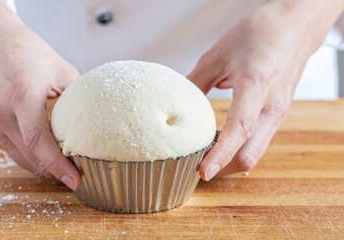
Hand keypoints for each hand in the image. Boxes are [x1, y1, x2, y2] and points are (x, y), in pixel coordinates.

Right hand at [0, 0, 81, 188]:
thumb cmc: (25, 51)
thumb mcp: (60, 69)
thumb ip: (76, 98)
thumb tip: (97, 123)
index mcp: (20, 95)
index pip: (39, 142)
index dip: (58, 166)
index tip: (76, 180)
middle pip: (31, 157)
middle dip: (55, 170)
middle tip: (79, 172)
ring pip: (21, 159)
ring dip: (43, 165)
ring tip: (65, 162)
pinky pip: (13, 151)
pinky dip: (30, 154)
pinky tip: (45, 148)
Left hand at [188, 0, 343, 180]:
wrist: (294, 27)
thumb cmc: (258, 35)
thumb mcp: (217, 55)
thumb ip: (195, 83)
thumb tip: (175, 107)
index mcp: (257, 85)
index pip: (239, 129)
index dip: (220, 154)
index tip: (202, 172)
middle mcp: (273, 105)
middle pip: (250, 154)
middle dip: (223, 168)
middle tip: (197, 169)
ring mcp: (279, 112)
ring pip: (255, 151)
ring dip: (231, 160)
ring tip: (206, 158)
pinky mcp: (278, 114)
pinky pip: (259, 141)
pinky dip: (240, 148)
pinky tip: (222, 143)